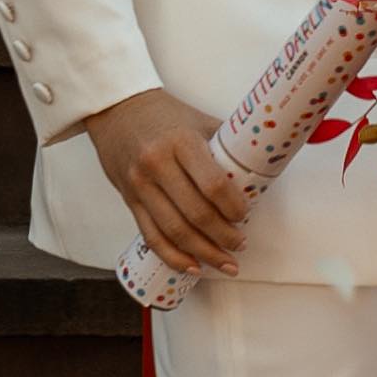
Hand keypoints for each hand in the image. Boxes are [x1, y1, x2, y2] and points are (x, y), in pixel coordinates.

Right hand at [94, 81, 256, 277]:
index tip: (245, 215)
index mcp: (181, 142)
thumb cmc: (164, 115)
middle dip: (223, 237)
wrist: (118, 110)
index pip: (213, 184)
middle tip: (241, 245)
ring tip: (225, 263)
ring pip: (174, 231)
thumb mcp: (198, 121)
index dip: (233, 207)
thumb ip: (224, 146)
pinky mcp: (129, 200)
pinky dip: (173, 257)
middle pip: (195, 213)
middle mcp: (158, 164)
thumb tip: (259, 169)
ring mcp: (140, 185)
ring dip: (203, 253)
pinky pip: (151, 236)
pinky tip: (192, 266)